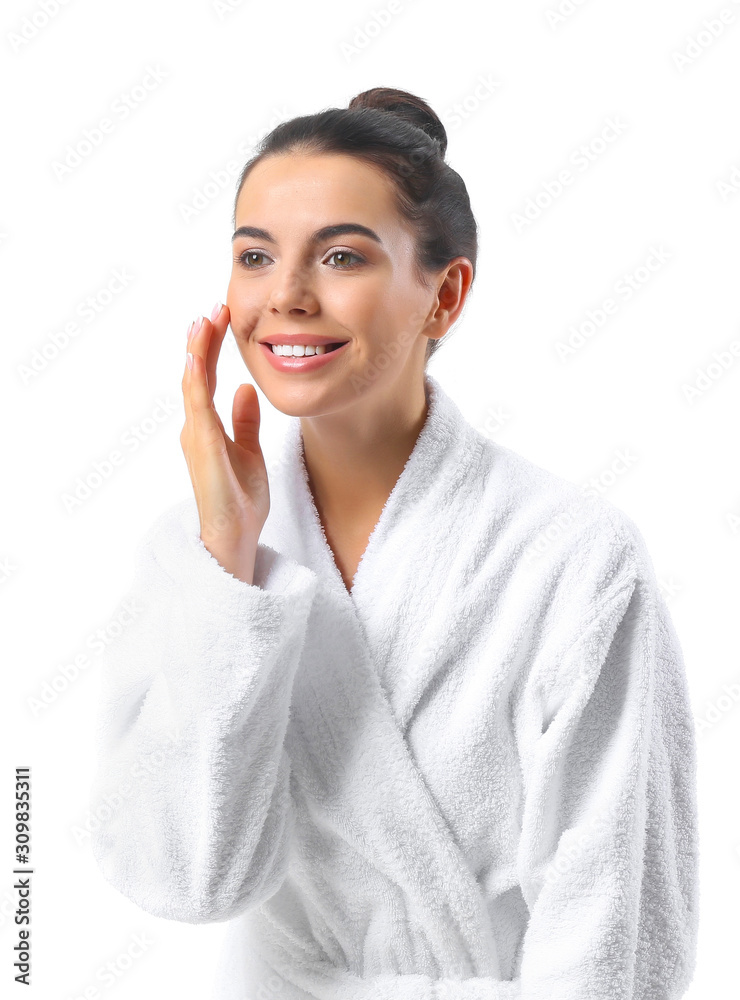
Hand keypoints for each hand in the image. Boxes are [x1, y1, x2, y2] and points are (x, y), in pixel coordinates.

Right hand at [181, 303, 268, 583]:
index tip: (222, 317)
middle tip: (214, 307)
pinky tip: (196, 359)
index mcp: (208, 427)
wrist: (235, 536)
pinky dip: (195, 382)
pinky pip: (197, 409)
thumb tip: (246, 390)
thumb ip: (245, 421)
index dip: (213, 347)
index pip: (208, 377)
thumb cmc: (240, 500)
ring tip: (203, 320)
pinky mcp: (202, 448)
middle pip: (197, 374)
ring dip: (197, 351)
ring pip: (193, 384)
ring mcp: (196, 436)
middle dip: (204, 339)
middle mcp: (197, 427)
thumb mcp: (250, 452)